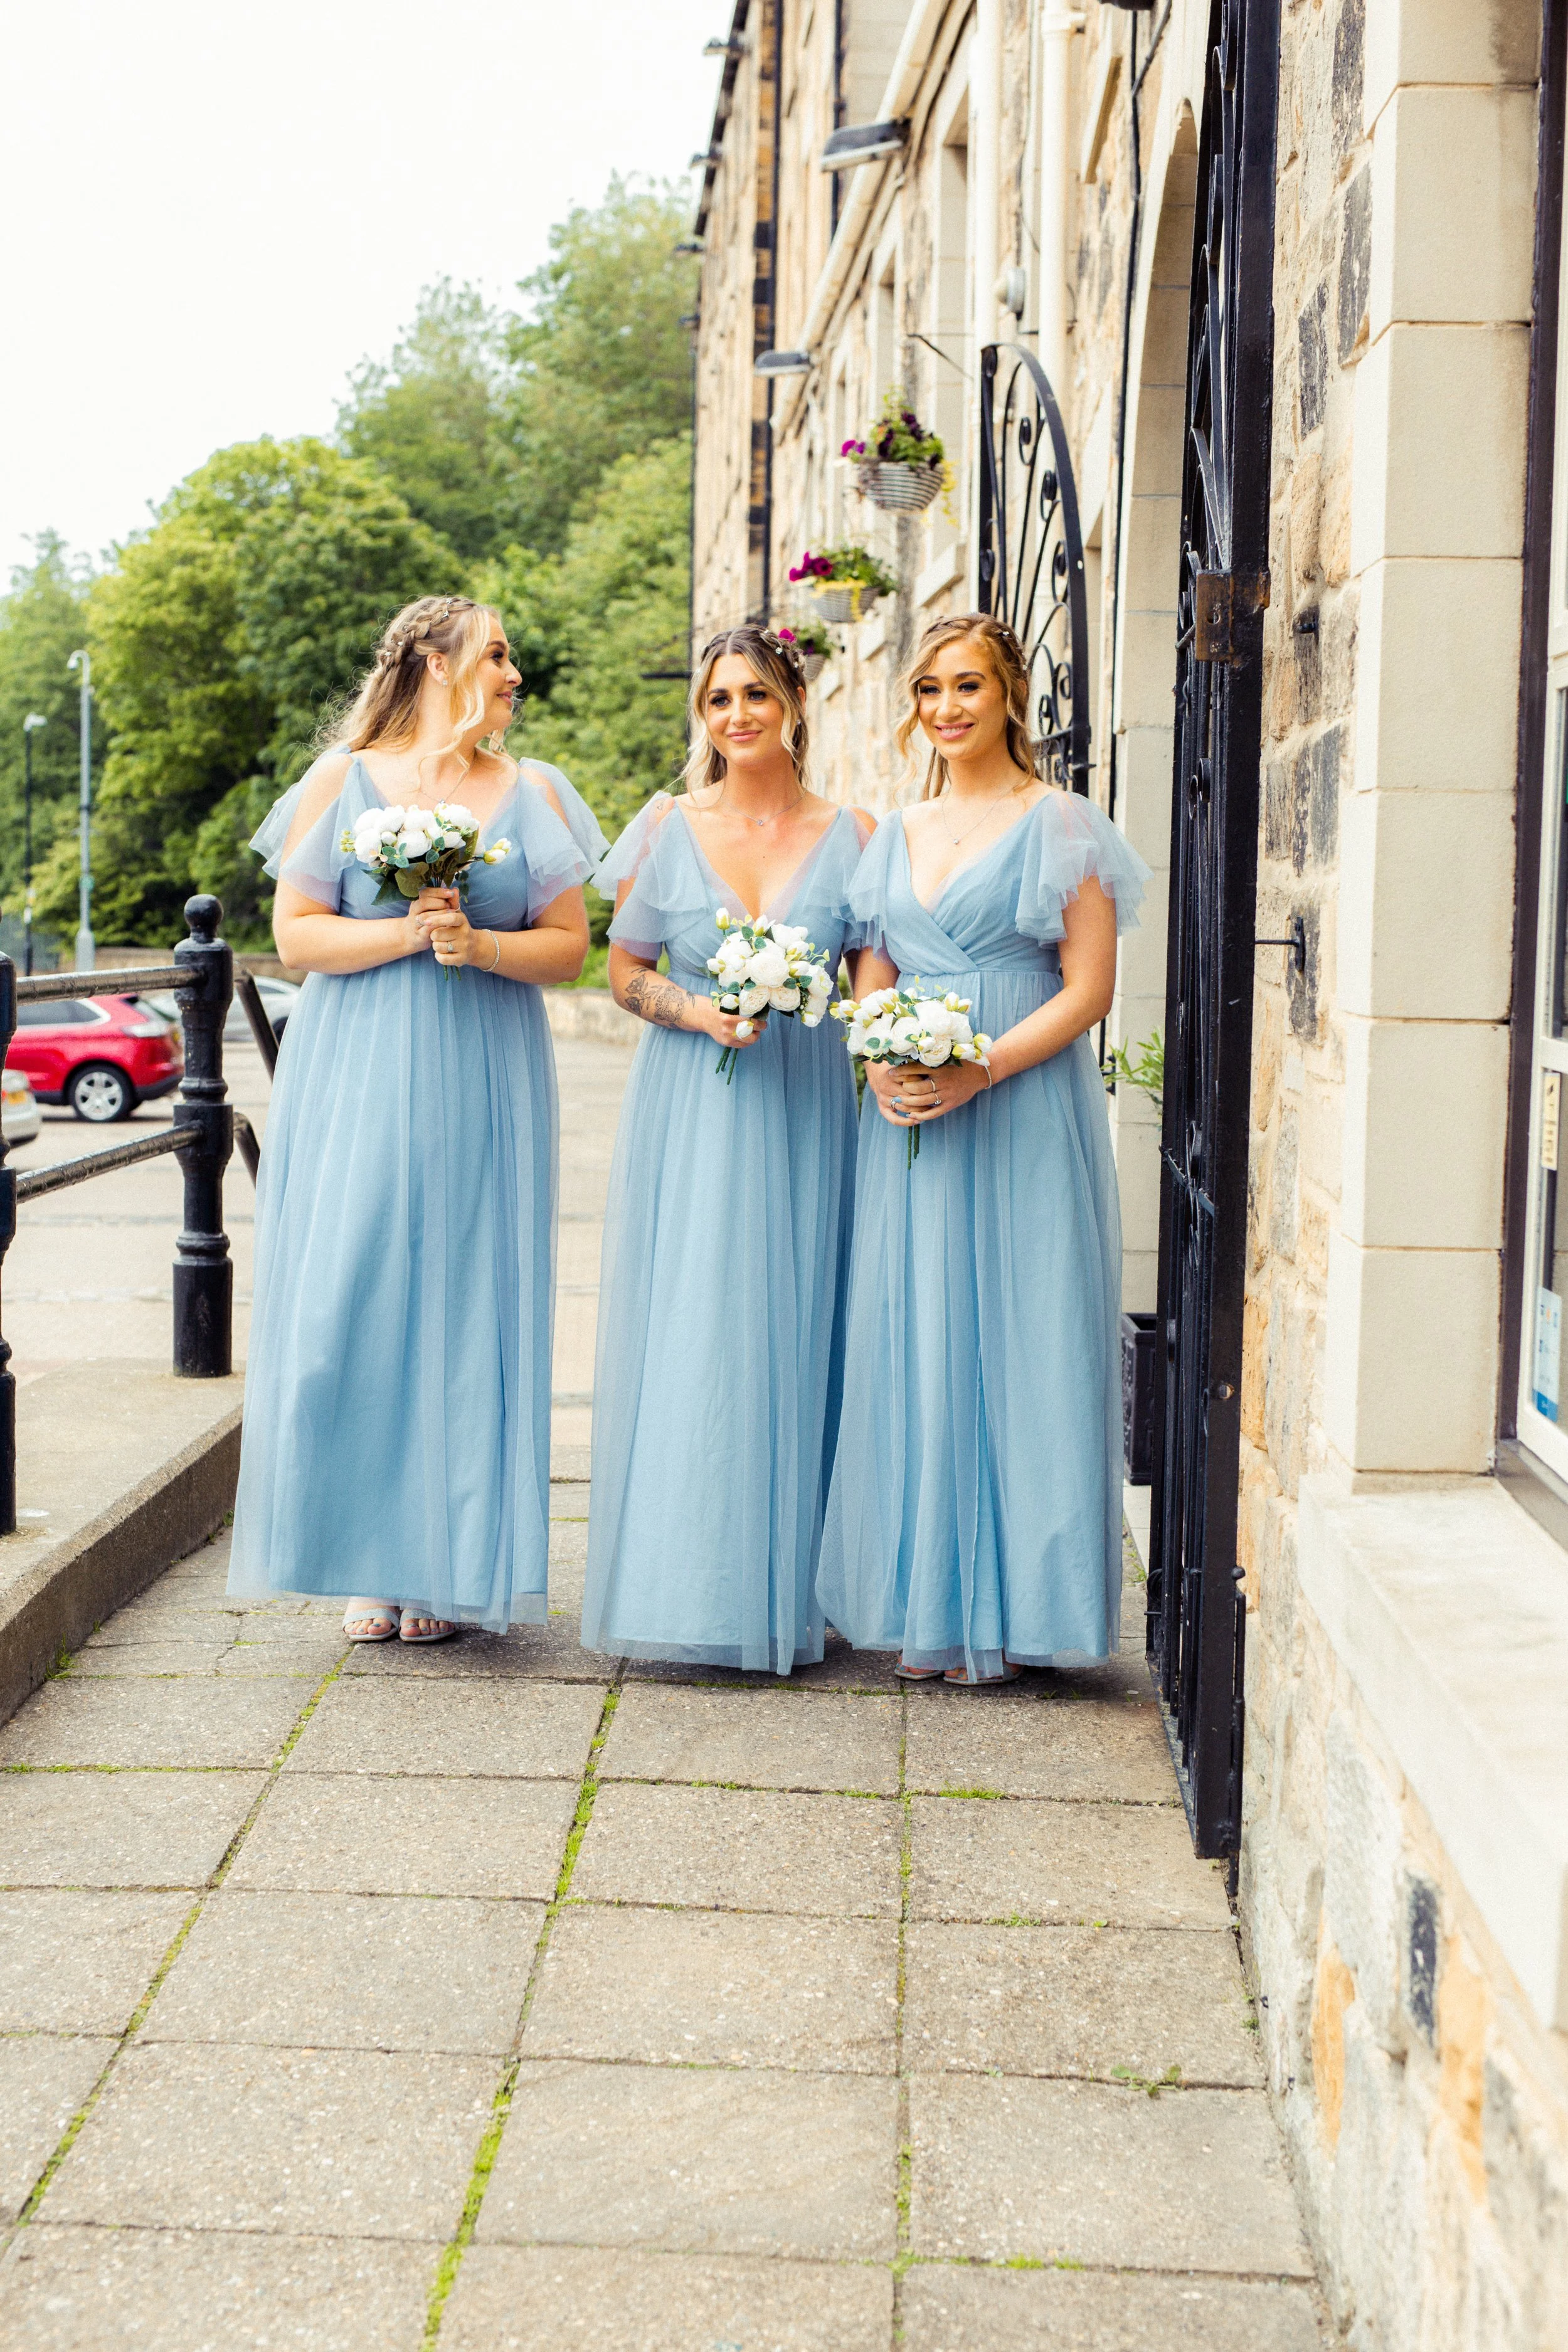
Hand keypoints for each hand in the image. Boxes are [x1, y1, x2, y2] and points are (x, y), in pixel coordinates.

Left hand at [419, 888, 477, 967]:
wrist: (473, 947)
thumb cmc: (459, 928)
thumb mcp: (456, 915)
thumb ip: (452, 902)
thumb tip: (454, 889)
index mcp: (462, 920)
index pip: (449, 917)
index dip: (436, 919)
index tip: (424, 921)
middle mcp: (465, 933)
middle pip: (438, 934)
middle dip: (433, 934)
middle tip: (436, 934)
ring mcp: (464, 947)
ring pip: (438, 946)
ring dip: (435, 945)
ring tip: (441, 943)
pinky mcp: (461, 960)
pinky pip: (442, 958)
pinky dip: (439, 956)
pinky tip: (443, 953)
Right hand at [699, 999, 765, 1051]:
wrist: (705, 1016)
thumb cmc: (721, 1008)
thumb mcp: (732, 1003)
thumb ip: (744, 1006)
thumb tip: (761, 1010)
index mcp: (732, 1015)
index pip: (753, 1020)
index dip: (761, 1021)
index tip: (763, 1020)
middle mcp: (729, 1026)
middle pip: (753, 1030)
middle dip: (760, 1028)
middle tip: (761, 1026)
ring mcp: (728, 1036)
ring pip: (750, 1040)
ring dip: (755, 1036)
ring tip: (753, 1031)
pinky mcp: (726, 1043)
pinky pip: (742, 1045)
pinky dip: (747, 1041)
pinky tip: (745, 1036)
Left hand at [871, 1058, 990, 1127]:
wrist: (980, 1073)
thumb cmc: (961, 1062)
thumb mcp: (947, 1057)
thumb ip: (932, 1058)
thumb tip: (911, 1053)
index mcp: (940, 1068)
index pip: (916, 1069)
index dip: (901, 1071)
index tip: (890, 1072)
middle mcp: (943, 1081)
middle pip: (918, 1088)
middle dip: (904, 1089)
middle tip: (893, 1089)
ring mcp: (947, 1094)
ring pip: (924, 1101)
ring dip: (909, 1103)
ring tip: (897, 1102)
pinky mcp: (951, 1104)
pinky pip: (934, 1112)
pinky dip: (922, 1115)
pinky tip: (912, 1115)